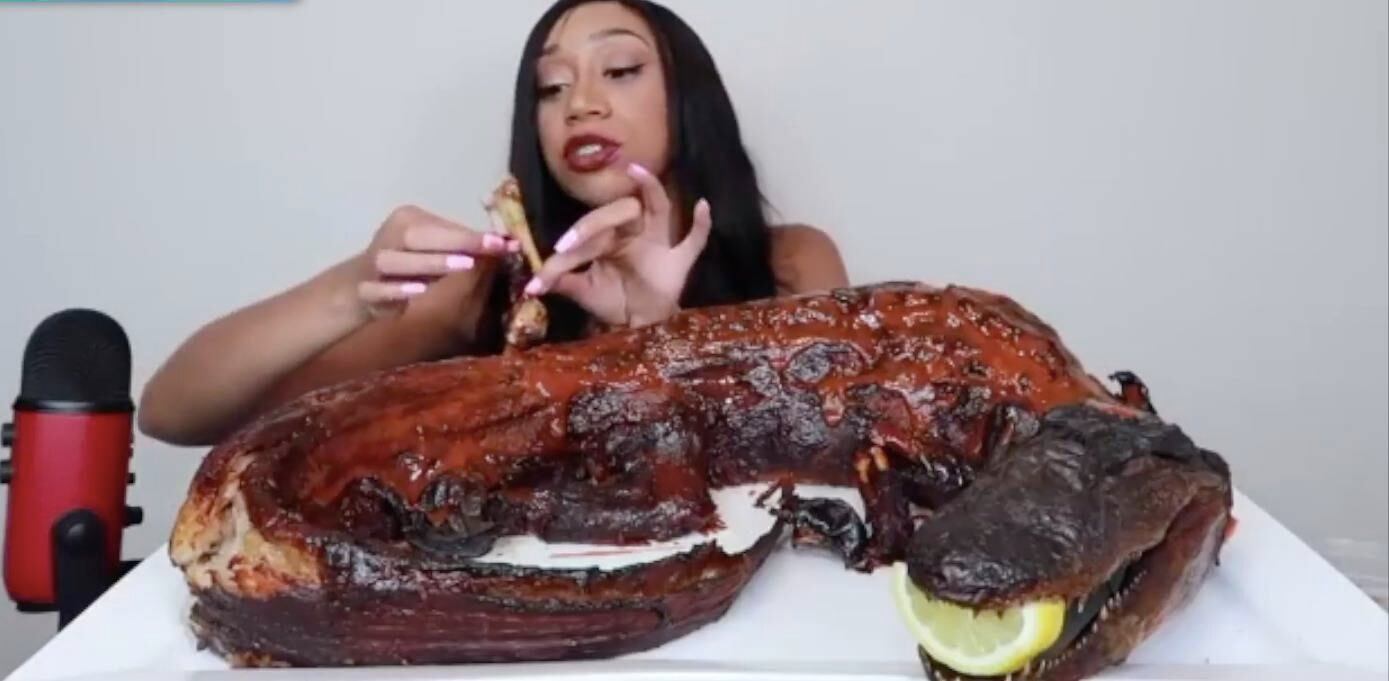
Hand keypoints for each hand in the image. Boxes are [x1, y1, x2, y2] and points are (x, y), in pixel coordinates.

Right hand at [354, 204, 518, 318]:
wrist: (362, 287)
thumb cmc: (411, 264)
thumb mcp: (436, 249)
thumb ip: (464, 245)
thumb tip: (506, 242)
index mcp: (407, 220)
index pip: (440, 225)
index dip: (471, 235)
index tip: (502, 242)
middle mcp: (389, 237)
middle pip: (415, 237)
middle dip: (453, 244)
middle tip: (485, 253)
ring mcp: (373, 264)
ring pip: (392, 260)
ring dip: (427, 263)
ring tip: (460, 267)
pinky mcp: (365, 291)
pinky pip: (376, 289)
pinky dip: (395, 290)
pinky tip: (417, 292)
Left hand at [524, 164, 711, 327]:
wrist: (637, 325)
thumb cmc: (613, 301)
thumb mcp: (583, 291)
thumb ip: (564, 281)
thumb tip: (535, 283)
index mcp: (609, 236)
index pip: (586, 234)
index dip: (564, 256)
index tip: (542, 276)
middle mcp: (634, 231)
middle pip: (618, 211)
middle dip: (592, 225)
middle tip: (567, 246)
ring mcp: (660, 243)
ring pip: (658, 208)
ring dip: (650, 188)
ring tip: (637, 170)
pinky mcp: (679, 262)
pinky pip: (694, 241)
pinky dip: (701, 225)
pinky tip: (703, 206)